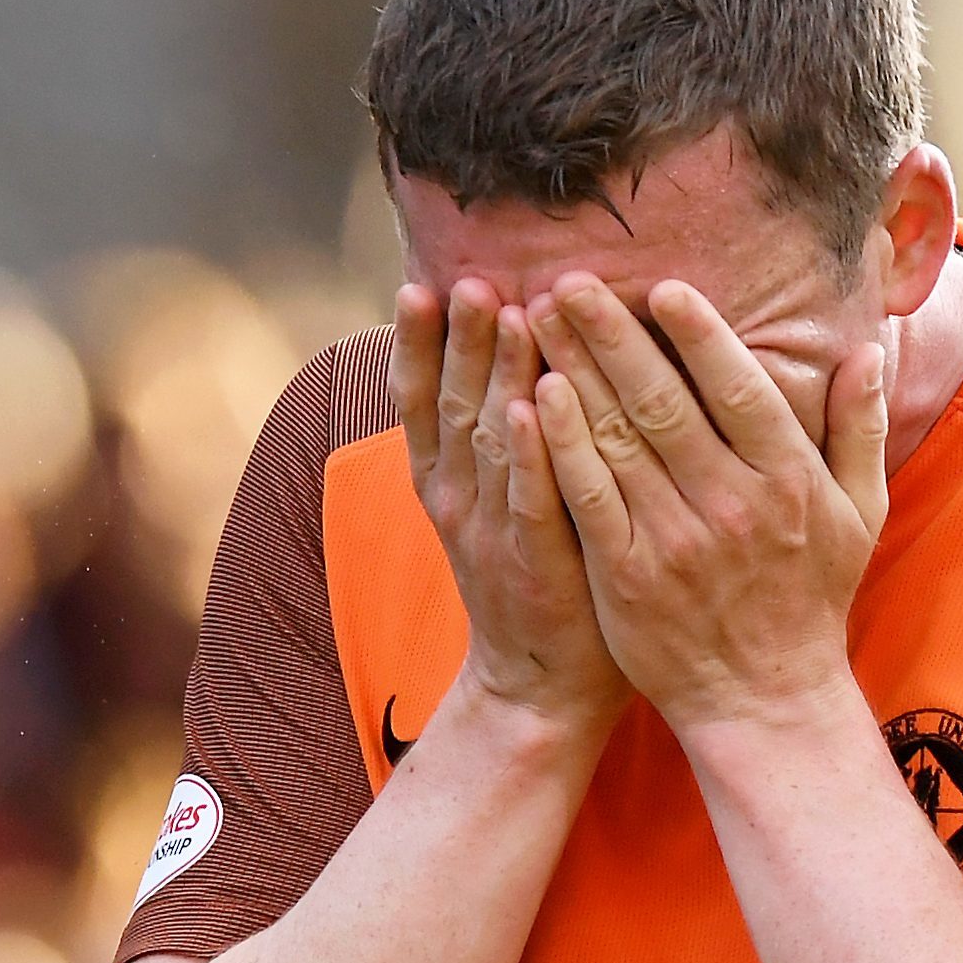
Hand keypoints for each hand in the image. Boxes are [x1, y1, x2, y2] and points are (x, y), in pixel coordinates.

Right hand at [392, 281, 631, 728]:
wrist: (540, 687)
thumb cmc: (541, 579)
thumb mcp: (506, 503)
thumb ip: (503, 440)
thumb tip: (514, 361)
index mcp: (449, 481)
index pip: (426, 400)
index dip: (421, 343)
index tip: (424, 282)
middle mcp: (459, 498)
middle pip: (455, 402)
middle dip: (461, 337)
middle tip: (470, 274)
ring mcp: (493, 531)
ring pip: (490, 437)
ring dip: (493, 371)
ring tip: (501, 308)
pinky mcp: (534, 562)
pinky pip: (530, 497)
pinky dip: (527, 451)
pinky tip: (528, 407)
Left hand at [525, 274, 889, 730]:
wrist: (765, 699)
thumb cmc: (812, 596)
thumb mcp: (861, 512)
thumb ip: (860, 428)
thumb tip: (863, 352)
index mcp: (790, 481)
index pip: (739, 390)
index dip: (699, 335)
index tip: (661, 286)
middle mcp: (733, 505)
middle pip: (663, 402)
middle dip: (613, 335)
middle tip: (572, 280)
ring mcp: (676, 542)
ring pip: (616, 440)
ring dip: (574, 372)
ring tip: (540, 317)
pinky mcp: (627, 576)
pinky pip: (588, 497)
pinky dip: (559, 445)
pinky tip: (533, 398)